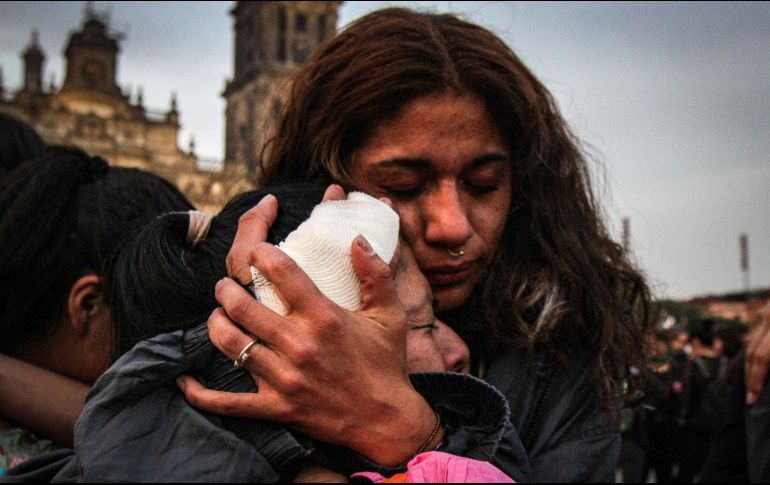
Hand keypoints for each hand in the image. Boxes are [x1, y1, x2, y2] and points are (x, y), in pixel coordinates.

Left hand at [179, 185, 437, 465]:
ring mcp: (283, 378)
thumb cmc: (386, 363)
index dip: (260, 249)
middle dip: (225, 288)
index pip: (281, 270)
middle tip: (226, 285)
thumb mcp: (390, 314)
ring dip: (215, 323)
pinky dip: (200, 393)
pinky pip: (226, 403)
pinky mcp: (276, 406)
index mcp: (324, 317)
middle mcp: (299, 344)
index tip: (256, 247)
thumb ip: (376, 273)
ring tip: (218, 314)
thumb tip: (357, 238)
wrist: (386, 420)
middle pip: (241, 305)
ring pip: (229, 344)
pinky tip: (186, 380)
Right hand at [746, 301, 769, 404]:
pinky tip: (759, 363)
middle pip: (752, 351)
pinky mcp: (767, 311)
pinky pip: (757, 334)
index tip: (753, 399)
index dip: (756, 380)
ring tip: (754, 383)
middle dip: (751, 376)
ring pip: (751, 342)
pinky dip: (756, 350)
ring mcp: (766, 311)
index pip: (761, 357)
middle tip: (751, 397)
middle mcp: (768, 316)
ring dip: (752, 365)